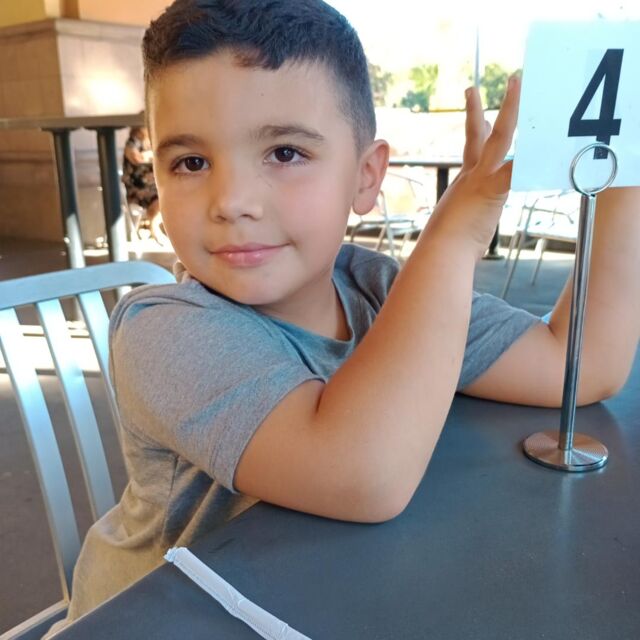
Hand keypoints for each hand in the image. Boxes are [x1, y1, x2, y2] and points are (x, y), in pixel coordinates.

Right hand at [425, 77, 520, 259]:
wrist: (440, 253)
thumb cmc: (446, 249)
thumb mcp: (455, 231)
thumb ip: (462, 227)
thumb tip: (456, 243)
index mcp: (464, 184)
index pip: (474, 150)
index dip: (479, 128)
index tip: (484, 115)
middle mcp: (470, 177)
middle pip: (479, 135)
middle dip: (483, 108)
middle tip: (501, 85)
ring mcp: (479, 181)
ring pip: (498, 138)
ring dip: (510, 111)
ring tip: (519, 84)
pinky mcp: (490, 191)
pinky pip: (516, 170)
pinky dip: (532, 161)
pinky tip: (549, 145)